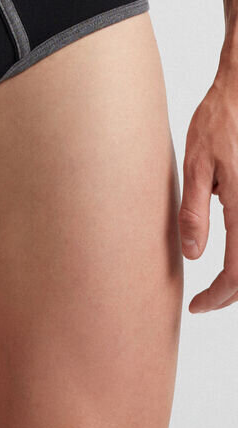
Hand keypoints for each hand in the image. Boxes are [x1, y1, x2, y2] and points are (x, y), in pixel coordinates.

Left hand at [179, 71, 237, 312]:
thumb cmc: (218, 122)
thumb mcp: (195, 165)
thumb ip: (195, 211)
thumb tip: (193, 255)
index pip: (237, 272)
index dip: (217, 297)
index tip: (196, 305)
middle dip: (230, 293)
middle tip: (203, 300)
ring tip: (215, 284)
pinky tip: (229, 253)